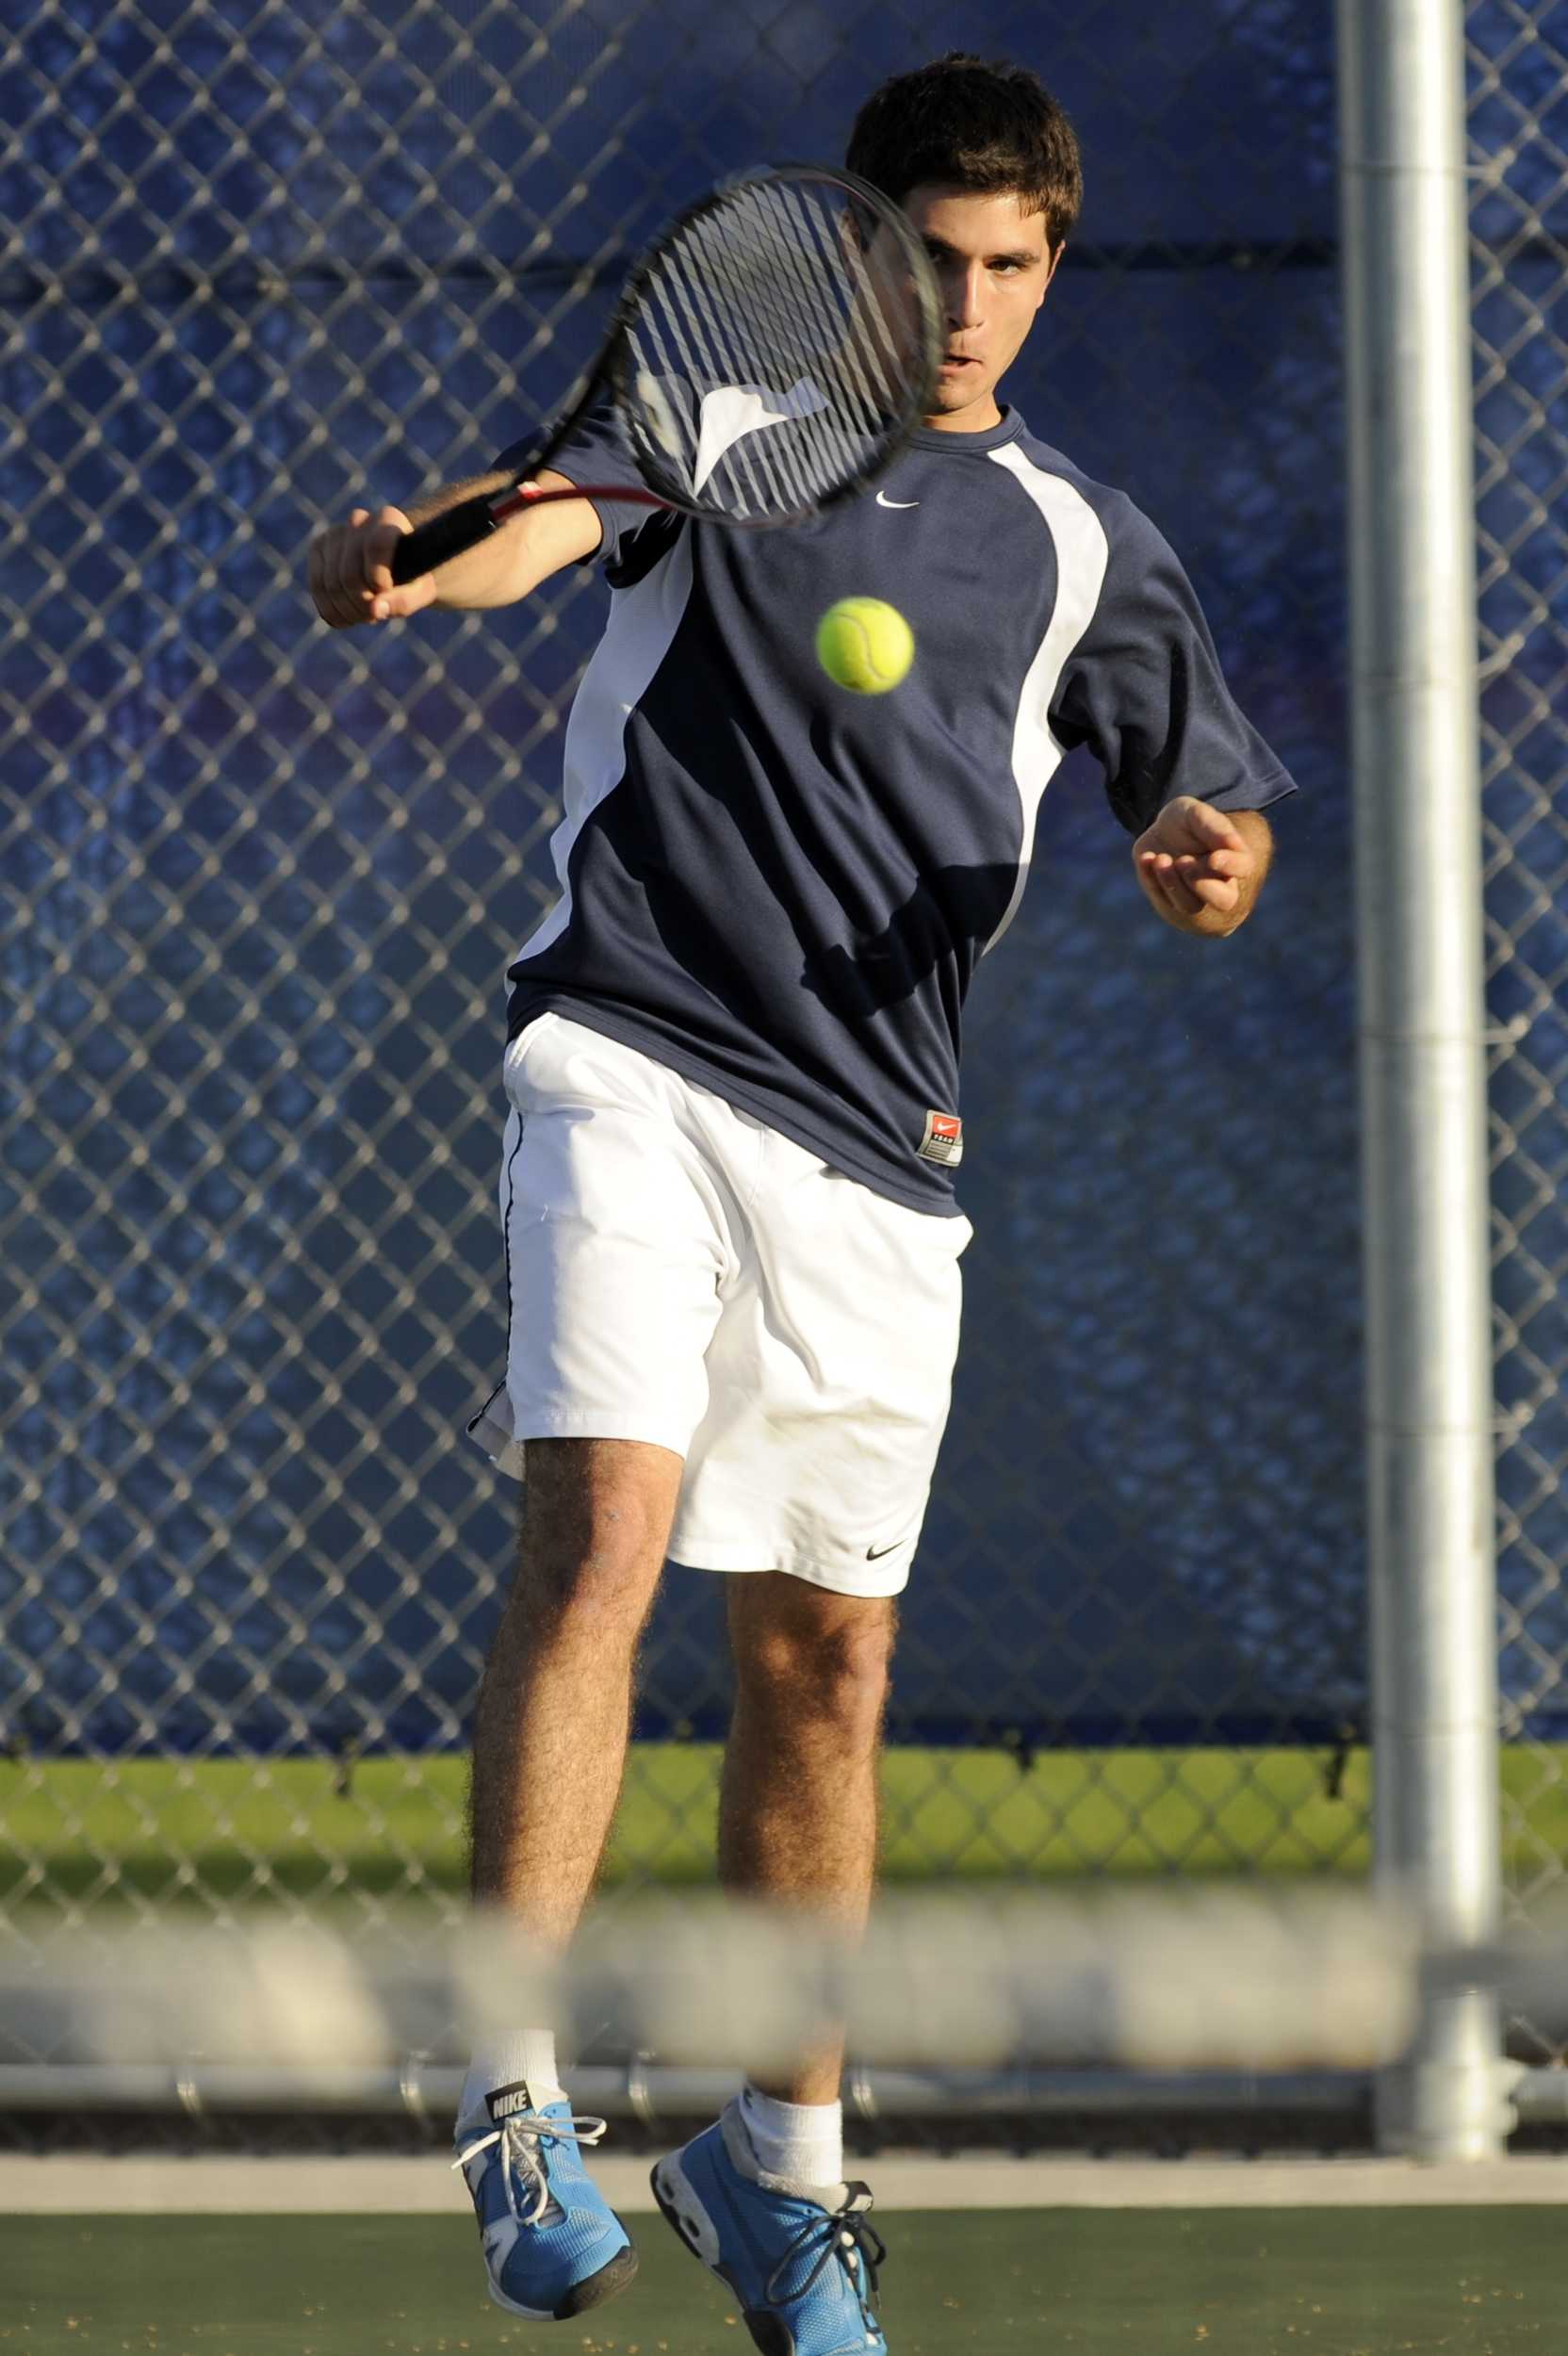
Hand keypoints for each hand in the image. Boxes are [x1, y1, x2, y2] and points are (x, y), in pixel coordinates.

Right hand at [307, 506, 432, 627]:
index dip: (378, 577)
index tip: (385, 591)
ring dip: (348, 611)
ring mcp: (334, 534)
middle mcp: (358, 521)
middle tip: (375, 613)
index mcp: (388, 520)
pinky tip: (348, 615)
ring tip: (365, 614)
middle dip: (362, 604)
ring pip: (330, 584)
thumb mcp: (422, 592)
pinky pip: (317, 587)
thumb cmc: (412, 578)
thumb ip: (405, 600)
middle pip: (349, 574)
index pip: (376, 546)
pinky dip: (331, 610)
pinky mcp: (317, 548)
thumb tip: (375, 608)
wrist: (393, 567)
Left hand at [1133, 796, 1265, 932]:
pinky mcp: (1168, 902)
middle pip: (1224, 901)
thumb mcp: (1195, 814)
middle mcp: (1218, 884)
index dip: (1231, 865)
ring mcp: (1193, 897)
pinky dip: (1151, 879)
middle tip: (1183, 861)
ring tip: (1161, 858)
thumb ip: (1213, 826)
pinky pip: (1161, 899)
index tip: (1214, 858)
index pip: (1243, 868)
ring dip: (1173, 883)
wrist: (1161, 832)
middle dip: (1203, 885)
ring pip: (1190, 906)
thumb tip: (1232, 842)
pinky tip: (1147, 858)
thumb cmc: (1186, 823)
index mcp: (1233, 859)